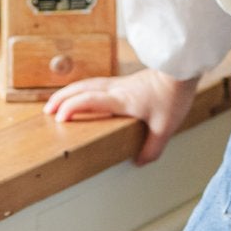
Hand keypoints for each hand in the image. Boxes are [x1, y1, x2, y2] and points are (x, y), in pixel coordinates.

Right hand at [44, 68, 199, 166]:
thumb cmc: (173, 93)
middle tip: (48, 110)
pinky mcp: (127, 81)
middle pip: (81, 88)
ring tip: (59, 102)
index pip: (88, 100)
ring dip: (71, 92)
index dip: (71, 108)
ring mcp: (121, 83)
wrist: (182, 67)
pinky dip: (84, 89)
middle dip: (61, 99)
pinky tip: (86, 95)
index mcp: (121, 100)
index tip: (58, 119)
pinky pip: (98, 83)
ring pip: (88, 83)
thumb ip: (152, 147)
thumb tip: (139, 162)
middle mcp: (116, 89)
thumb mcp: (165, 127)